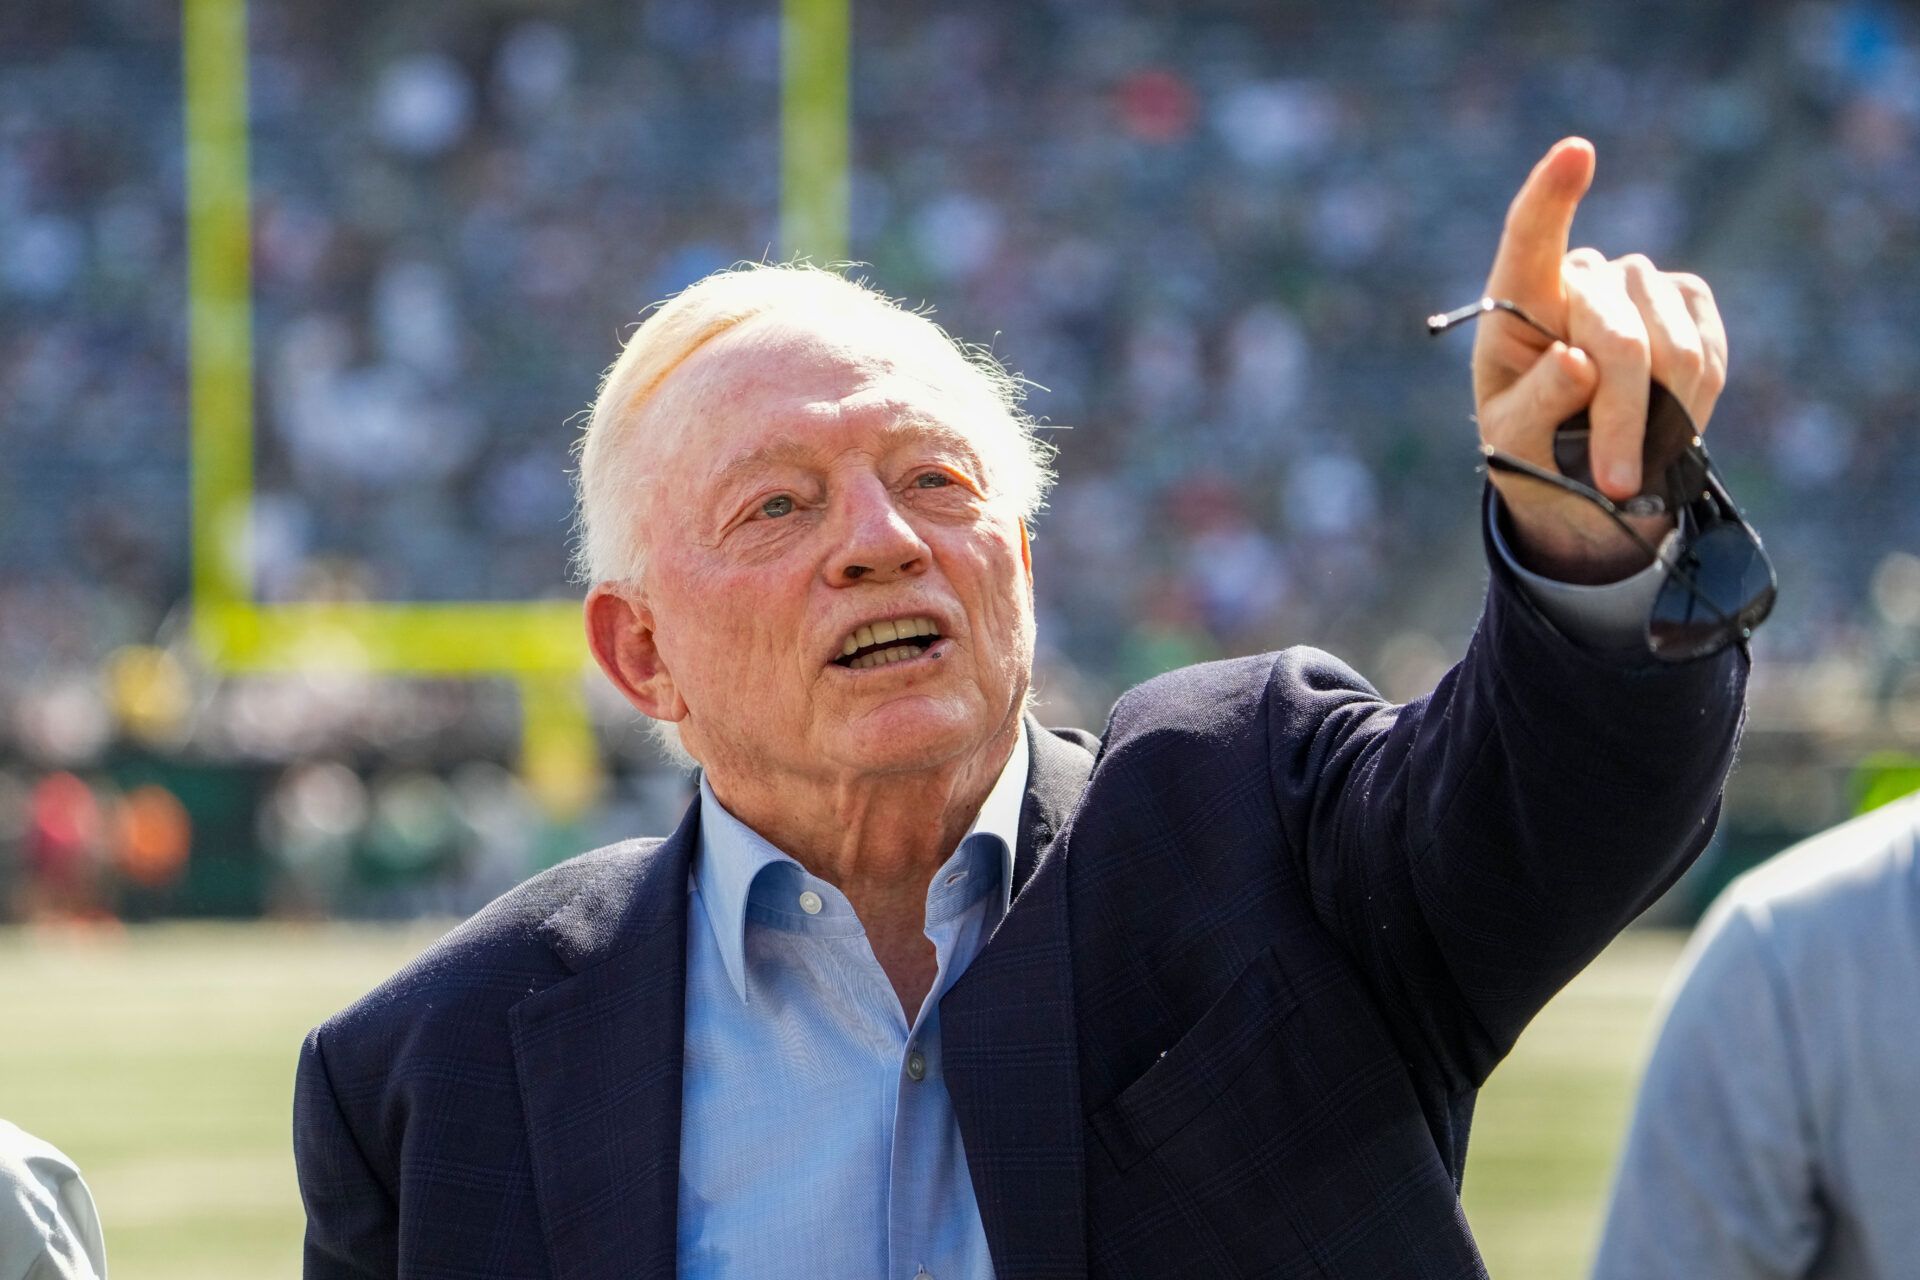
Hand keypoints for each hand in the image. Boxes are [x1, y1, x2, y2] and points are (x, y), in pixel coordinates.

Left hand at [1474, 138, 1727, 582]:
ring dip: (1660, 423)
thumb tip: (1575, 363)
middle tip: (1615, 483)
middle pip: (1616, 339)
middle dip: (1621, 419)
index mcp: (1517, 302)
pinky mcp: (1688, 303)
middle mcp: (1579, 278)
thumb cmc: (1531, 451)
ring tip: (1629, 463)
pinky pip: (1707, 357)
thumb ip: (1537, 404)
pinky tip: (1662, 425)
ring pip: (1672, 352)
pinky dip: (1691, 407)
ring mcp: (1638, 284)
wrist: (1583, 474)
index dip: (1552, 198)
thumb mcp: (1513, 441)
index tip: (1576, 153)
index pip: (1530, 241)